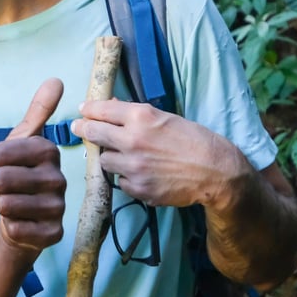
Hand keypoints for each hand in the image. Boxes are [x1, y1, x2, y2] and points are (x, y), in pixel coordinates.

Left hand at [0, 78, 66, 253]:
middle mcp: (59, 178)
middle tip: (0, 186)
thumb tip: (55, 79)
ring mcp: (58, 207)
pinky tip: (20, 222)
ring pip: (5, 204)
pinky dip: (9, 226)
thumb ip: (38, 111)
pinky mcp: (53, 234)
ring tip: (10, 203)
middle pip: (1, 180)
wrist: (24, 216)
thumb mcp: (23, 140)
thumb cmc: (21, 173)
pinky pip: (13, 227)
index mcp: (49, 151)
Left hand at [71, 99, 248, 208]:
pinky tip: (143, 174)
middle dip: (84, 130)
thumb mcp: (166, 118)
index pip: (101, 110)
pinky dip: (127, 178)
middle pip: (93, 134)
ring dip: (111, 157)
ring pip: (104, 161)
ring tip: (127, 157)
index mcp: (140, 117)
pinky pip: (120, 182)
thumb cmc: (195, 140)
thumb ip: (136, 114)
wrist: (217, 172)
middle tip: (80, 129)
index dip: (89, 110)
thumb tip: (112, 107)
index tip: (83, 111)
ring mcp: (133, 167)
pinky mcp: (138, 189)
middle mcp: (132, 140)